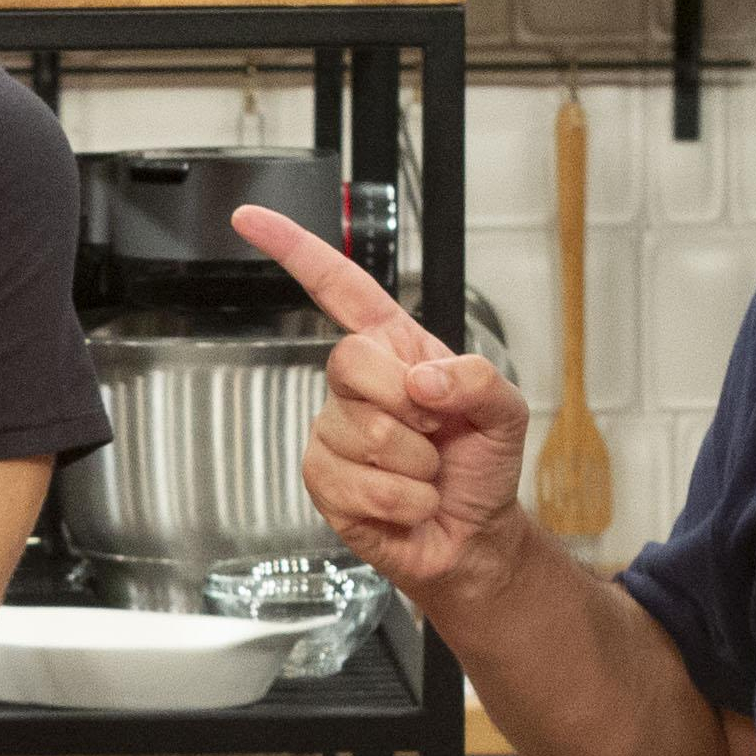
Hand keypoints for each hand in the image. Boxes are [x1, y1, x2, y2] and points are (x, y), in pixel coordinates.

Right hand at [230, 203, 535, 605]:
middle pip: (350, 361)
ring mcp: (334, 430)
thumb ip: (477, 378)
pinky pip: (354, 483)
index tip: (250, 220)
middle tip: (434, 430)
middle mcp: (358, 383)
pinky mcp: (323, 479)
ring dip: (413, 465)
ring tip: (424, 475)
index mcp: (396, 347)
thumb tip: (423, 380)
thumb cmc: (482, 466)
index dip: (295, 250)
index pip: (339, 287)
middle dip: (406, 404)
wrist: (472, 535)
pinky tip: (407, 504)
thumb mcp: (505, 411)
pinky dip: (399, 501)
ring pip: (360, 432)